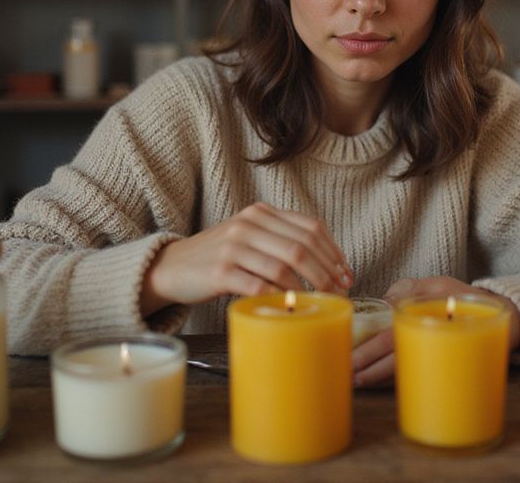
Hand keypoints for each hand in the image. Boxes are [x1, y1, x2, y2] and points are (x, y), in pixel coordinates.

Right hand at [140, 203, 352, 315]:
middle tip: (339, 292)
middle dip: (326, 273)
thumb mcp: (250, 237)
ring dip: (307, 288)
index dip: (334, 252)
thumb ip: (280, 241)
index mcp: (261, 213)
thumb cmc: (219, 257)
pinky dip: (279, 297)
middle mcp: (248, 224)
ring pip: (284, 267)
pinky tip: (288, 306)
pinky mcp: (221, 271)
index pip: (310, 227)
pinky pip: (259, 285)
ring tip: (318, 302)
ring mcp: (233, 247)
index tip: (346, 273)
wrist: (173, 267)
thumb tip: (329, 266)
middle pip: (302, 247)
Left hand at [350, 276, 519, 387]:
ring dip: (380, 379)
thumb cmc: (464, 299)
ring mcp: (435, 351)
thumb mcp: (436, 284)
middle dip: (370, 371)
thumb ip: (408, 289)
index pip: (389, 338)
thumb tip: (382, 301)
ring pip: (402, 370)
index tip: (350, 361)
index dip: (368, 352)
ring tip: (359, 383)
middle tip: (349, 378)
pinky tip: (380, 381)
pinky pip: (415, 371)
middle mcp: (426, 337)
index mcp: (422, 317)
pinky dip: (397, 378)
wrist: (503, 317)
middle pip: (393, 359)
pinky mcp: (442, 358)